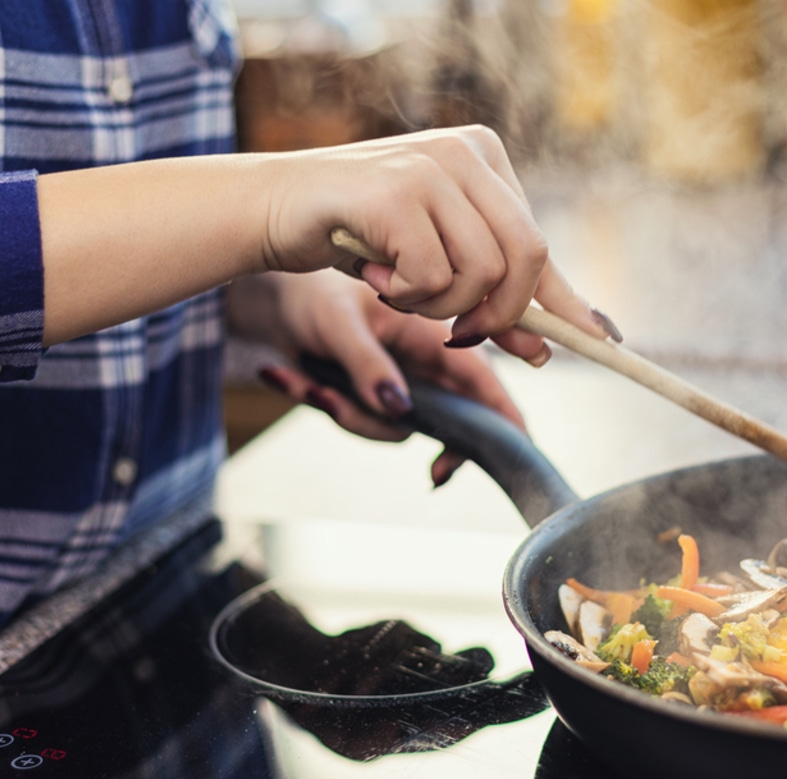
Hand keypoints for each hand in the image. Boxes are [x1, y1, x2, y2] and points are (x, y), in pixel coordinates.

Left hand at [229, 269, 519, 485]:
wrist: (274, 299)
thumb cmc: (314, 294)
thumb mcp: (338, 323)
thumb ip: (368, 364)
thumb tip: (400, 411)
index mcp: (432, 334)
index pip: (481, 378)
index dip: (503, 417)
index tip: (512, 455)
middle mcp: (422, 363)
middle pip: (449, 416)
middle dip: (425, 435)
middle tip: (434, 475)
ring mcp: (397, 383)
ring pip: (395, 426)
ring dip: (352, 415)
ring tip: (311, 384)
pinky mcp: (368, 398)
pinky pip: (360, 421)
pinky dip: (324, 406)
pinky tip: (290, 378)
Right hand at [254, 125, 609, 360]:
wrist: (275, 208)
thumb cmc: (357, 234)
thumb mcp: (434, 263)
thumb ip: (488, 298)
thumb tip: (545, 349)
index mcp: (485, 157)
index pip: (538, 241)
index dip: (561, 300)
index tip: (598, 339)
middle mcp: (466, 153)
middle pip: (526, 257)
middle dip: (498, 314)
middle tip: (460, 335)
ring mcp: (431, 168)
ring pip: (482, 273)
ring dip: (439, 306)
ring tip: (400, 288)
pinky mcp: (395, 195)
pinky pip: (433, 277)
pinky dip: (405, 296)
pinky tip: (375, 273)